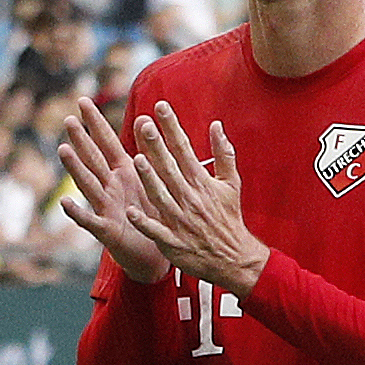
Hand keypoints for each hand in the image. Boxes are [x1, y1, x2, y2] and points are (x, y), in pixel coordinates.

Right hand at [54, 101, 163, 281]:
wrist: (157, 253)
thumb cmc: (154, 214)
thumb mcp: (153, 179)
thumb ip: (148, 151)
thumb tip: (144, 117)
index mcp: (124, 173)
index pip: (107, 142)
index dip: (96, 122)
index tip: (83, 100)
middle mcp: (111, 187)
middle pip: (93, 159)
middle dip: (82, 139)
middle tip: (68, 119)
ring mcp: (106, 208)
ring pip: (88, 184)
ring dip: (76, 168)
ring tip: (63, 150)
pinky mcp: (107, 231)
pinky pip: (90, 221)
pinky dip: (77, 212)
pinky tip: (64, 201)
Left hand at [123, 109, 265, 294]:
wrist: (233, 258)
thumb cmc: (228, 218)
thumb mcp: (231, 184)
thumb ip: (223, 153)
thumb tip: (216, 125)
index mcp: (201, 182)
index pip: (184, 149)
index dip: (172, 127)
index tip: (161, 107)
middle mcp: (190, 198)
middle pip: (170, 168)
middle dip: (157, 145)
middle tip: (143, 123)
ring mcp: (180, 220)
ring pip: (161, 195)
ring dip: (149, 179)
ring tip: (137, 160)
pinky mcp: (173, 241)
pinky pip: (156, 230)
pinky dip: (144, 221)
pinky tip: (131, 211)